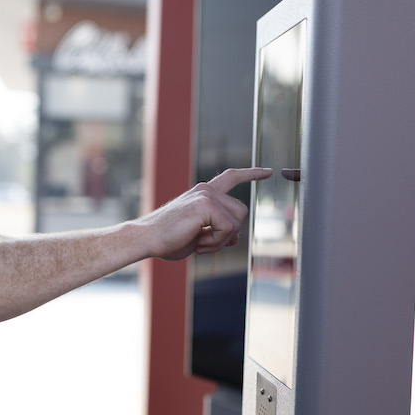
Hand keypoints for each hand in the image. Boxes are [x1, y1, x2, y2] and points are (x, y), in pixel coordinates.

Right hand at [136, 167, 272, 260]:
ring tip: (199, 242)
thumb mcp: (198, 236)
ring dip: (221, 239)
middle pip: (240, 211)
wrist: (146, 239)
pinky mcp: (205, 204)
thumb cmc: (167, 239)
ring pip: (237, 221)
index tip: (268, 172)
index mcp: (202, 194)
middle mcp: (205, 190)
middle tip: (204, 243)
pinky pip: (228, 229)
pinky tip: (198, 242)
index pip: (231, 177)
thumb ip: (218, 232)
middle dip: (229, 233)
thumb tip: (236, 237)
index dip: (251, 174)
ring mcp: (206, 195)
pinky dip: (216, 242)